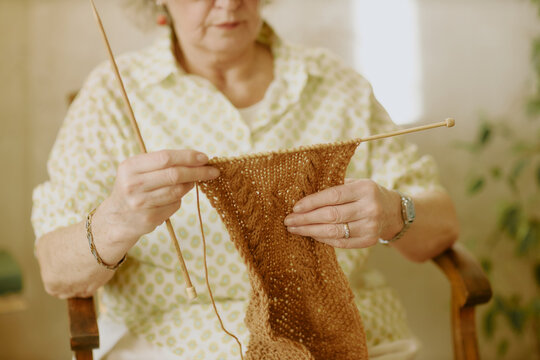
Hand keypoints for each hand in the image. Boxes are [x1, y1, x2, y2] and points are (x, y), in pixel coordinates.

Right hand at [95, 149, 219, 249]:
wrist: (117, 217)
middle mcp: (133, 185)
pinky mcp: (149, 218)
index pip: (166, 157)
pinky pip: (174, 205)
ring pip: (177, 191)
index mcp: (130, 166)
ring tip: (195, 181)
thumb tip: (198, 160)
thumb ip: (163, 163)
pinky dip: (179, 199)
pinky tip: (174, 197)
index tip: (205, 158)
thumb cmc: (134, 187)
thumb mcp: (138, 169)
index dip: (188, 157)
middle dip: (198, 172)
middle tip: (213, 171)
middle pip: (174, 174)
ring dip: (191, 185)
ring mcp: (141, 203)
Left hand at [284, 179, 402, 248]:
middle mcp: (369, 208)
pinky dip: (323, 239)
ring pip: (333, 231)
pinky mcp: (368, 241)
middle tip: (288, 220)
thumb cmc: (365, 194)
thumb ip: (334, 187)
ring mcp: (370, 227)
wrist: (393, 211)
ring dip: (310, 231)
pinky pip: (340, 242)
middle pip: (331, 216)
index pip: (333, 195)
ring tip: (294, 229)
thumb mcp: (355, 184)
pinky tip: (311, 235)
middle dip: (306, 219)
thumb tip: (302, 195)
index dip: (312, 202)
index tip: (295, 207)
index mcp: (364, 189)